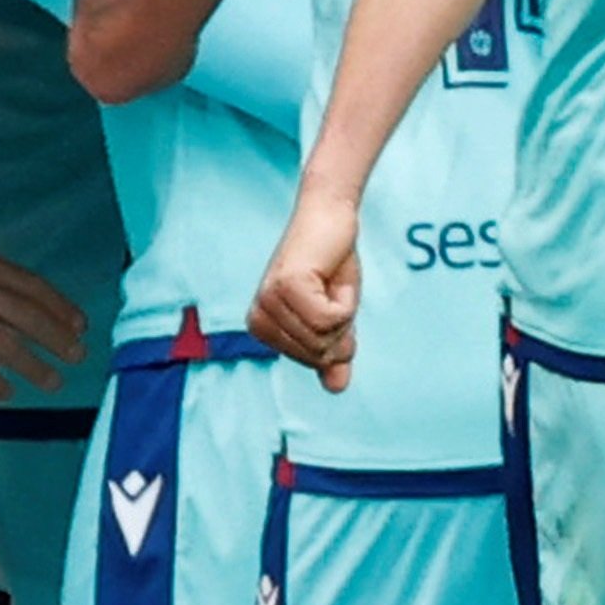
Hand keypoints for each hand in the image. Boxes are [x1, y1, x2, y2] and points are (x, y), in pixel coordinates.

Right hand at [0, 241, 88, 395]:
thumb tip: (15, 319)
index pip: (30, 284)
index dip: (59, 306)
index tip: (79, 323)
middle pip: (28, 313)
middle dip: (57, 337)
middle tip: (77, 354)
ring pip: (8, 343)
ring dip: (34, 365)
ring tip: (52, 380)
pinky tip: (6, 391)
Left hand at [252, 187, 365, 389]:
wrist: (331, 215)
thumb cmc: (332, 263)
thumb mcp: (336, 316)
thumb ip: (333, 351)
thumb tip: (335, 388)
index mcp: (263, 328)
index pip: (314, 361)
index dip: (336, 336)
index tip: (328, 300)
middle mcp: (259, 318)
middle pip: (320, 353)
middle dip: (342, 325)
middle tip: (333, 289)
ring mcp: (269, 302)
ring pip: (325, 337)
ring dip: (345, 311)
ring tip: (331, 282)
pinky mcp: (286, 286)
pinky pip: (330, 318)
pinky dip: (345, 301)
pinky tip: (331, 276)